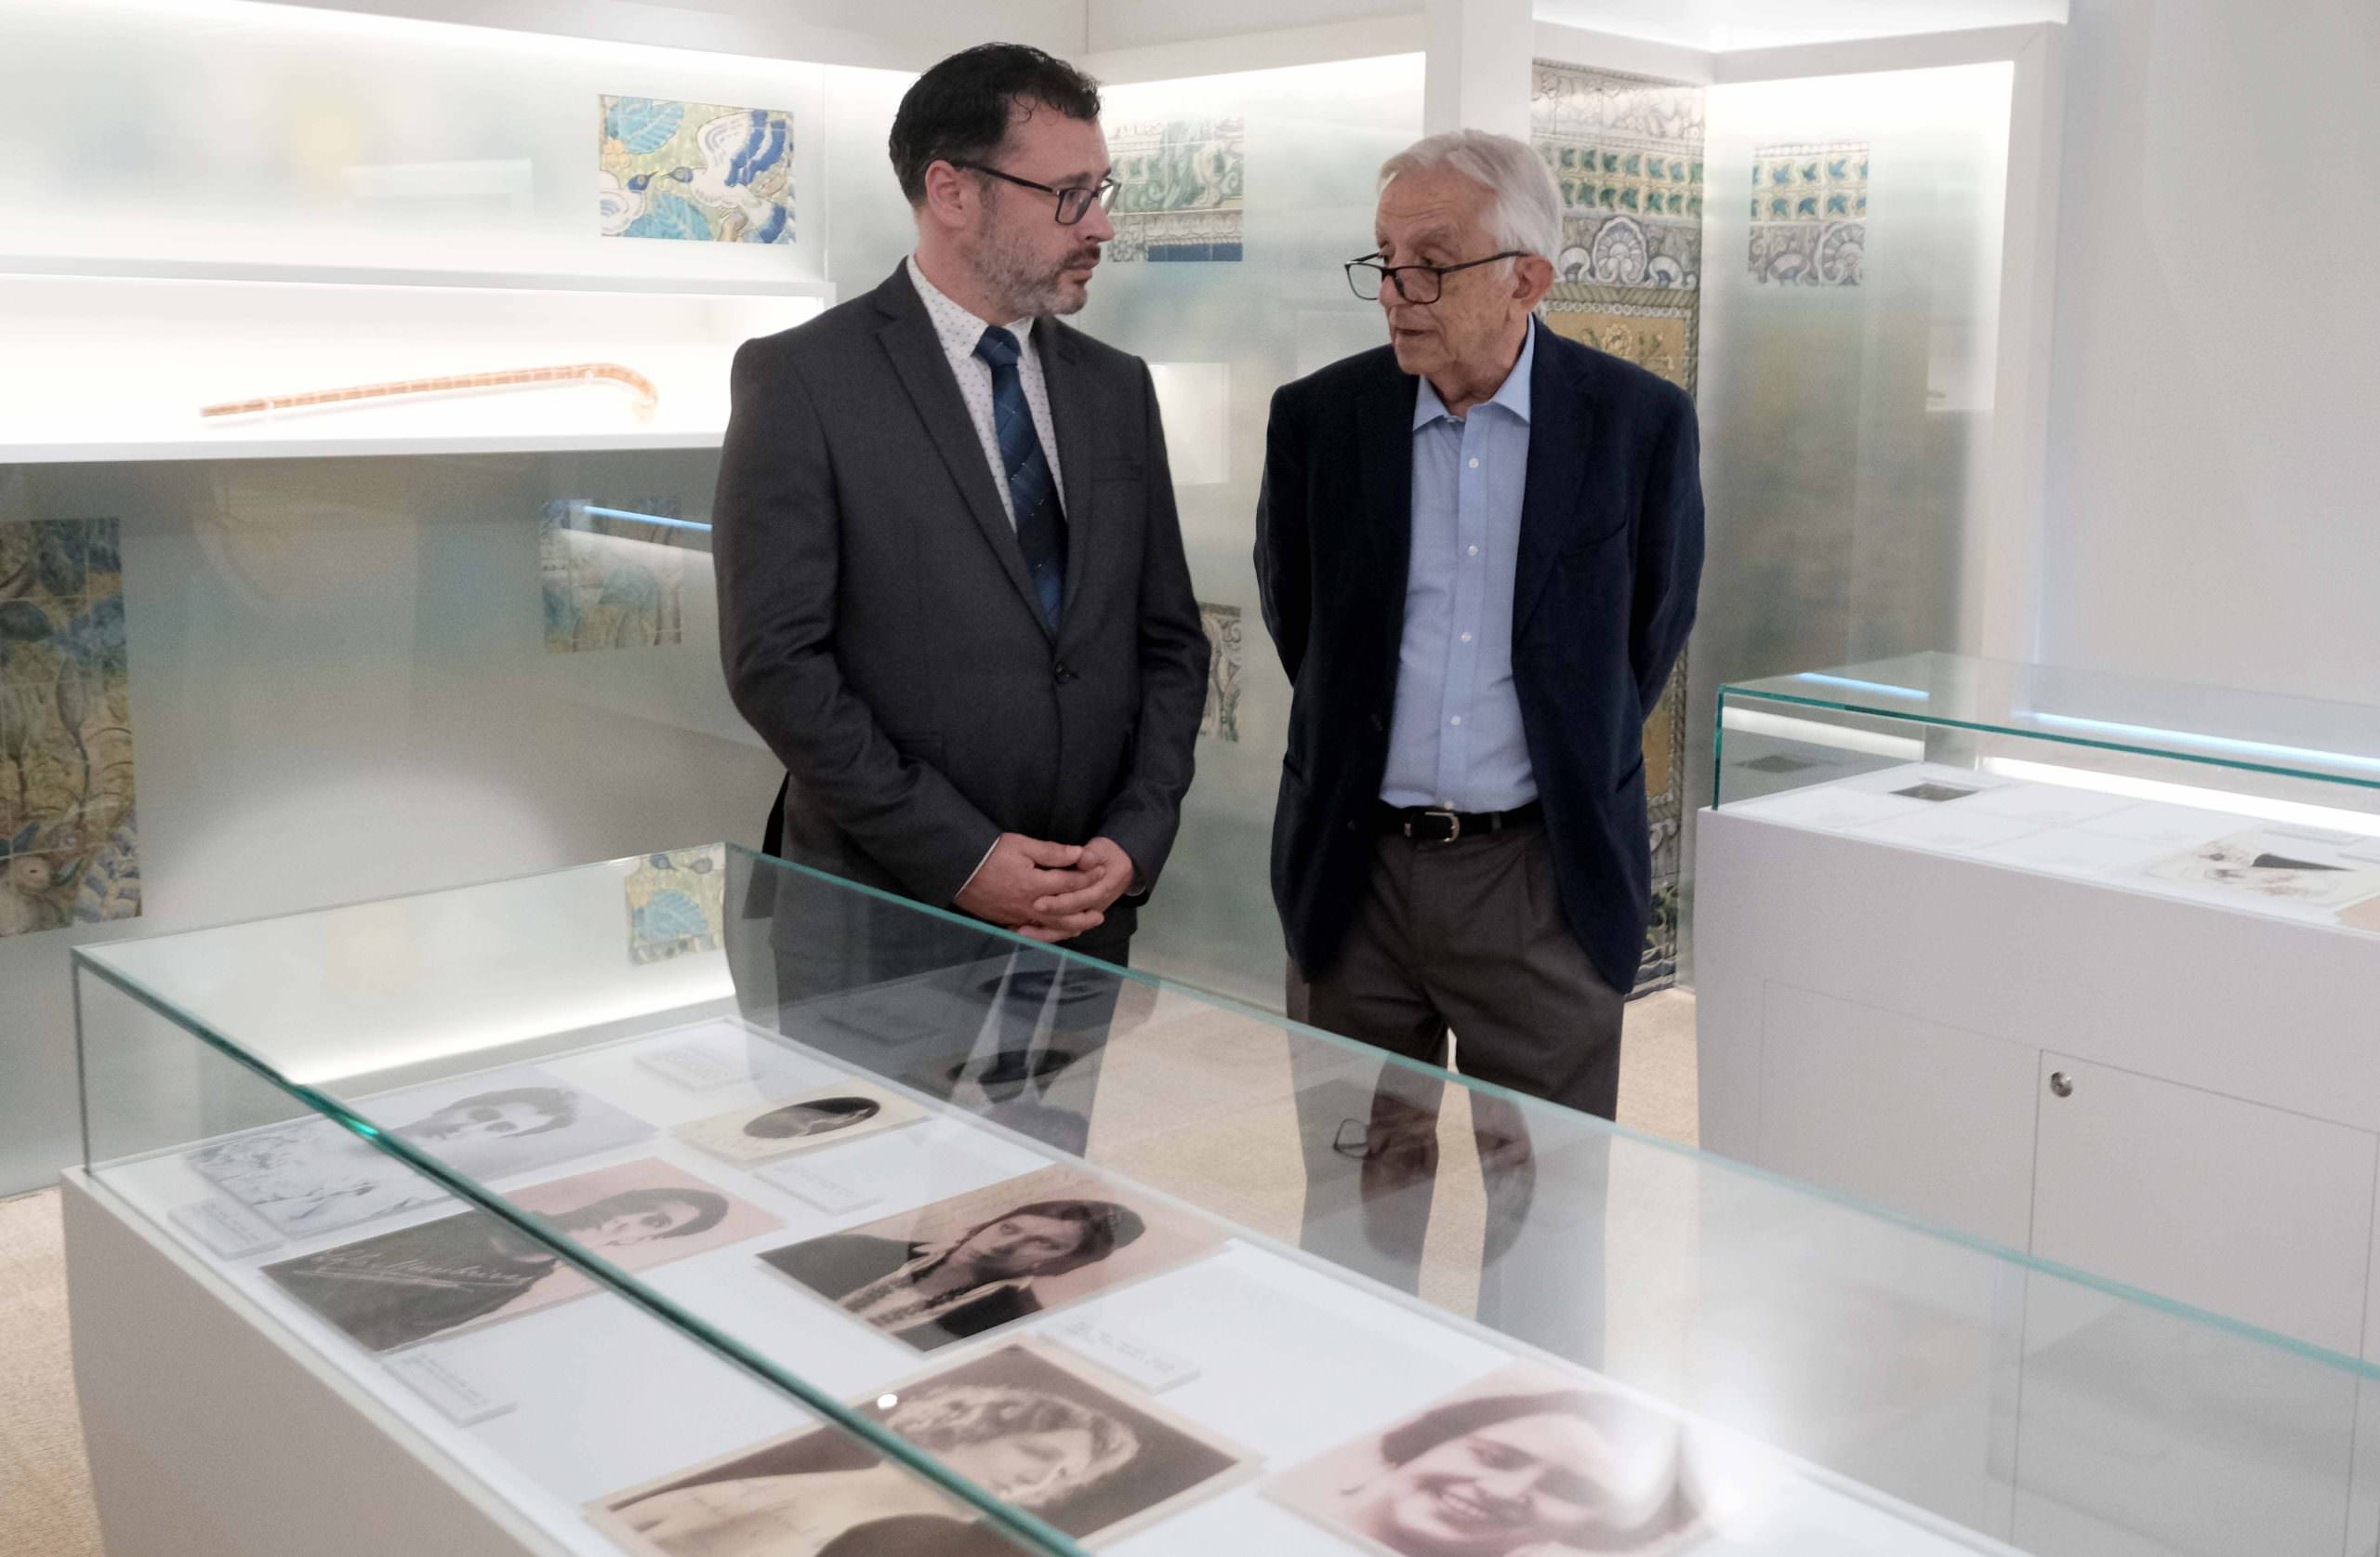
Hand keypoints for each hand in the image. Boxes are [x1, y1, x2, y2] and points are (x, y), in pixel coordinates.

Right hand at [954, 834, 1103, 942]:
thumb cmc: (989, 853)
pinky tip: (1054, 932)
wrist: (957, 869)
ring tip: (1083, 927)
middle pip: (1064, 914)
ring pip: (1049, 928)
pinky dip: (1047, 934)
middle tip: (1100, 914)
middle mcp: (1029, 905)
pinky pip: (1032, 932)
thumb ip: (1051, 852)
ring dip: (1069, 928)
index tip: (1101, 872)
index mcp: (1035, 885)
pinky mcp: (1006, 920)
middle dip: (1084, 913)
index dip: (1088, 878)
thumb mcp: (1021, 845)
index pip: (1069, 884)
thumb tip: (1078, 854)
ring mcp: (1017, 916)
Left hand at [1029, 836, 1135, 934]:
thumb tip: (1082, 856)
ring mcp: (1085, 915)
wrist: (1118, 867)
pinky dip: (1044, 935)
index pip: (1079, 900)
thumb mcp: (1100, 849)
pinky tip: (1025, 933)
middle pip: (1069, 918)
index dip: (1059, 902)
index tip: (1037, 902)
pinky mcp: (1077, 919)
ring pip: (1064, 930)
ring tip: (1020, 931)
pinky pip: (1060, 932)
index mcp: (1101, 890)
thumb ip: (1091, 854)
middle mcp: (1094, 907)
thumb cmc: (1105, 855)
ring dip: (1043, 933)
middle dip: (1046, 917)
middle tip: (1023, 916)